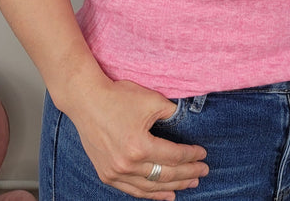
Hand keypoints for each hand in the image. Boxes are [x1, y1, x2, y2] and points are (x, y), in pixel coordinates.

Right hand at [66, 78, 208, 199]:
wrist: (86, 100)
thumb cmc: (118, 97)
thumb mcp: (151, 100)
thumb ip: (172, 113)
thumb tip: (187, 122)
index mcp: (139, 146)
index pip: (173, 156)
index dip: (191, 156)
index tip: (203, 154)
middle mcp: (126, 164)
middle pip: (165, 174)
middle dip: (187, 173)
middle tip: (203, 171)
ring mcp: (115, 172)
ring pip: (150, 186)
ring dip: (173, 186)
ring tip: (190, 184)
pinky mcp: (106, 174)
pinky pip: (133, 190)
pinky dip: (151, 193)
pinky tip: (165, 194)